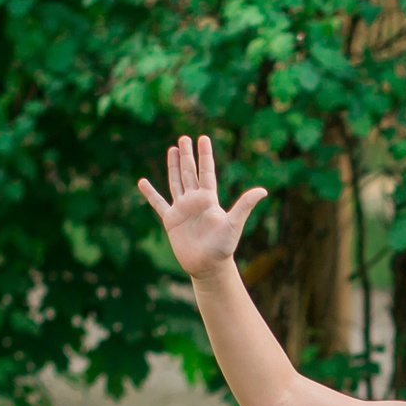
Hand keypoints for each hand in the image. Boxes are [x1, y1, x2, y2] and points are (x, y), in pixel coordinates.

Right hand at [136, 134, 266, 280]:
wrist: (208, 266)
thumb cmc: (223, 247)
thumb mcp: (234, 223)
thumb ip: (245, 205)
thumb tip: (263, 191)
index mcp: (209, 199)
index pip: (206, 172)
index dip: (205, 155)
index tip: (203, 138)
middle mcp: (195, 201)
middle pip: (189, 172)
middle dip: (187, 155)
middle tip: (184, 138)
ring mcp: (182, 209)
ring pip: (176, 182)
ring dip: (173, 167)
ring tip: (171, 149)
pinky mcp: (171, 220)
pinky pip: (158, 204)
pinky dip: (150, 194)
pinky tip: (142, 182)